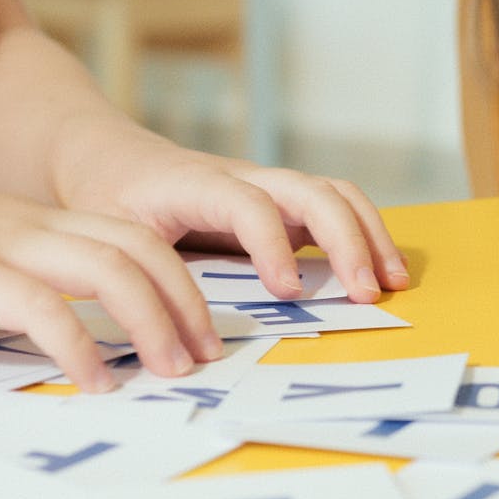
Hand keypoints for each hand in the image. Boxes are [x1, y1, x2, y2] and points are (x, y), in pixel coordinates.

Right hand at [0, 155, 219, 391]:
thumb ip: (0, 276)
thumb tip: (37, 322)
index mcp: (29, 219)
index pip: (130, 236)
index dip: (176, 279)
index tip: (197, 328)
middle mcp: (28, 223)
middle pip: (141, 249)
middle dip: (186, 302)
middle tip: (207, 355)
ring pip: (111, 269)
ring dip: (153, 323)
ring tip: (170, 372)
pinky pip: (44, 306)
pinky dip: (82, 346)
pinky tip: (96, 382)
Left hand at [49, 129, 408, 302]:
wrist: (108, 157)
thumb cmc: (106, 198)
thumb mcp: (106, 233)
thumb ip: (139, 278)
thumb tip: (175, 341)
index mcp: (199, 184)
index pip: (252, 205)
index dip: (275, 247)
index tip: (288, 293)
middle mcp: (245, 178)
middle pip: (313, 191)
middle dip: (348, 241)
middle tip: (366, 294)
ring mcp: (268, 188)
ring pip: (335, 194)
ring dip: (369, 235)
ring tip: (392, 283)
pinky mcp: (280, 203)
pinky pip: (334, 207)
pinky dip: (364, 235)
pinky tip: (379, 272)